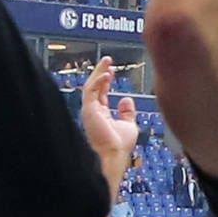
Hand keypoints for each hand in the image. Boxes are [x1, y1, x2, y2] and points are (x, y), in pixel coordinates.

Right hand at [75, 56, 141, 192]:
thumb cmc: (119, 146)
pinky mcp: (88, 110)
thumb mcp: (128, 125)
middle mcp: (93, 111)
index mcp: (101, 115)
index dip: (105, 81)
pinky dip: (98, 81)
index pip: (100, 93)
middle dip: (100, 72)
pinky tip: (107, 74)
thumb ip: (127, 113)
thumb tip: (126, 100)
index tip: (111, 70)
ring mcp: (89, 111)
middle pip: (94, 87)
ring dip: (98, 73)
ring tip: (107, 62)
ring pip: (90, 86)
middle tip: (107, 61)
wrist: (113, 155)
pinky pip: (91, 91)